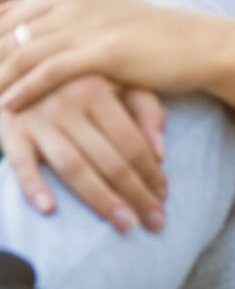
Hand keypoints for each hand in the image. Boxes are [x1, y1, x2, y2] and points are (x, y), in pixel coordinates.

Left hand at [0, 0, 234, 111]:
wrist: (201, 44)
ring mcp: (87, 25)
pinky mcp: (104, 50)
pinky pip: (50, 70)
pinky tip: (7, 104)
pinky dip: (23, 88)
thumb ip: (68, 26)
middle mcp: (72, 4)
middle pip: (5, 33)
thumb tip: (31, 42)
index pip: (7, 15)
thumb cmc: (155, 39)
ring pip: (20, 52)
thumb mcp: (105, 22)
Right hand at [0, 76, 165, 232]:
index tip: (164, 196)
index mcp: (97, 90)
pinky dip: (33, 186)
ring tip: (125, 224)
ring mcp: (37, 121)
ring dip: (100, 200)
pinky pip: (21, 164)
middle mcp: (67, 105)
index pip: (131, 141)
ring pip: (73, 167)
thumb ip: (145, 108)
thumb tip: (161, 152)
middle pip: (108, 159)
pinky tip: (50, 210)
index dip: (150, 171)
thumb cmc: (79, 77)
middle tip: (155, 221)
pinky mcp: (11, 133)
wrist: (19, 64)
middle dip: (135, 193)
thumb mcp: (117, 79)